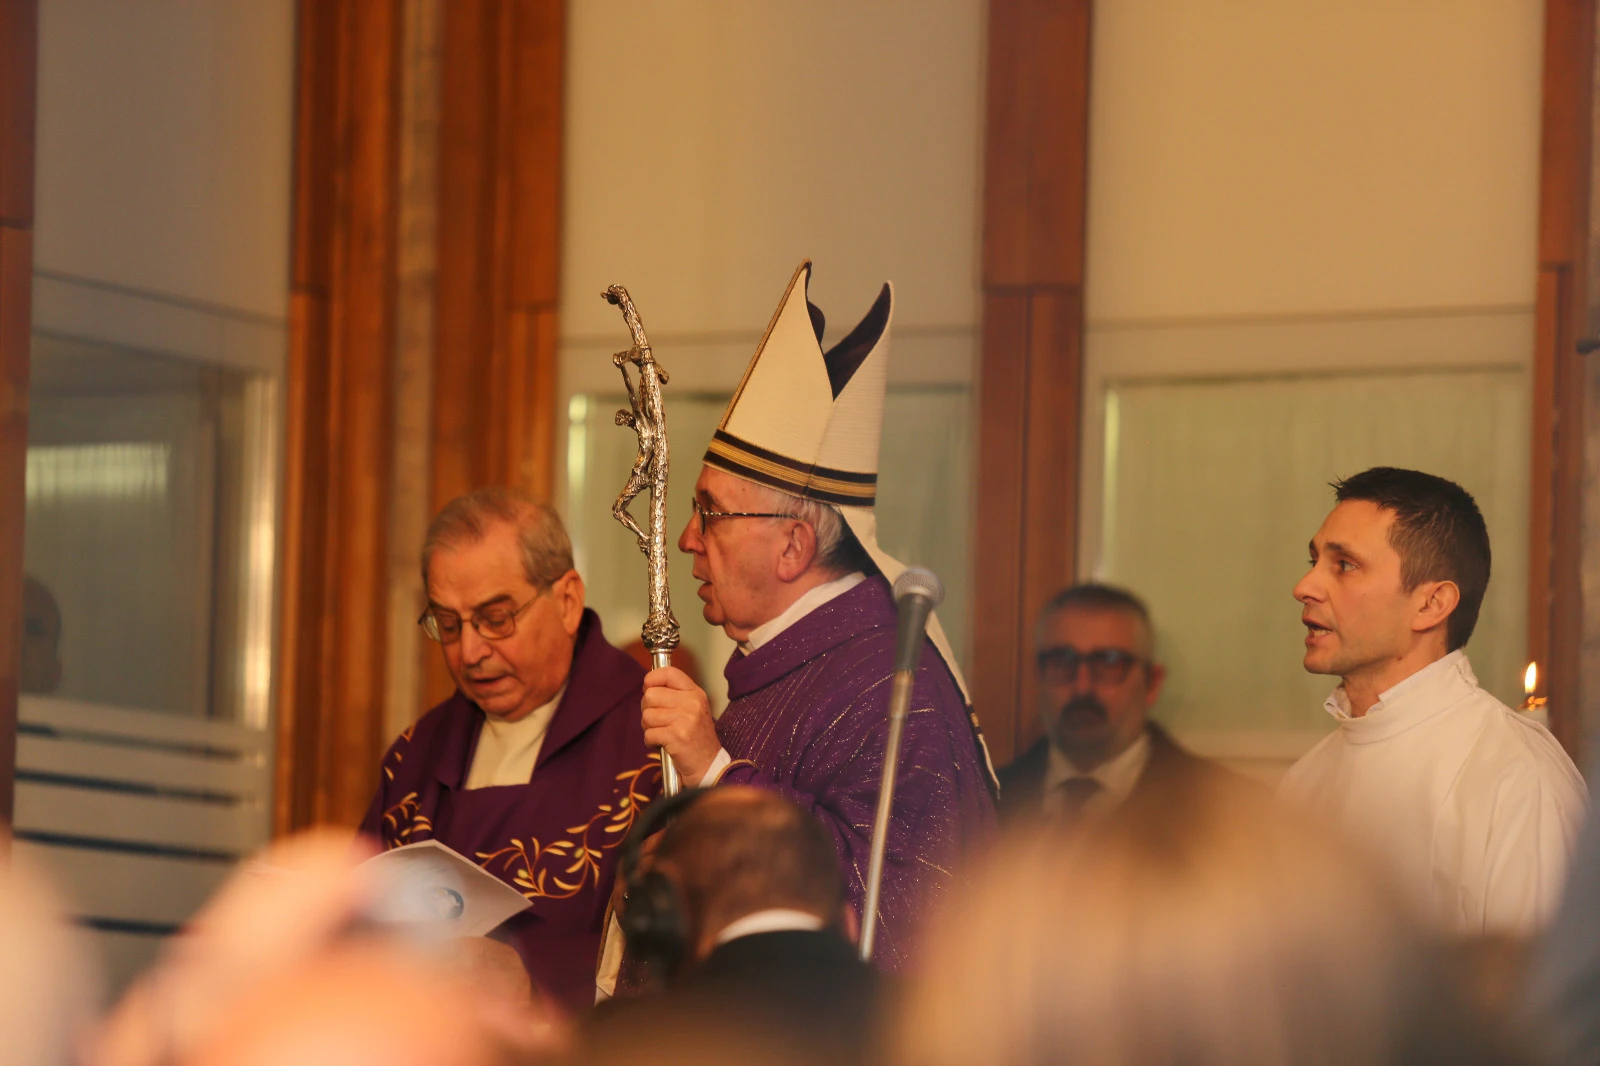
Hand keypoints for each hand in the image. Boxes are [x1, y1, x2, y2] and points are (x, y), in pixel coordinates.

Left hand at [641, 667, 720, 785]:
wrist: (708, 765)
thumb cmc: (695, 738)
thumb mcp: (692, 709)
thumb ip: (674, 695)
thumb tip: (647, 686)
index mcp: (695, 693)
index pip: (668, 673)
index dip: (652, 679)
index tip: (648, 690)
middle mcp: (692, 703)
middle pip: (650, 695)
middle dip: (648, 710)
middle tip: (658, 721)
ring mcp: (685, 719)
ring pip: (647, 716)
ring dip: (649, 728)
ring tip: (662, 734)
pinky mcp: (676, 736)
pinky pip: (649, 733)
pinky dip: (650, 741)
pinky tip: (662, 744)